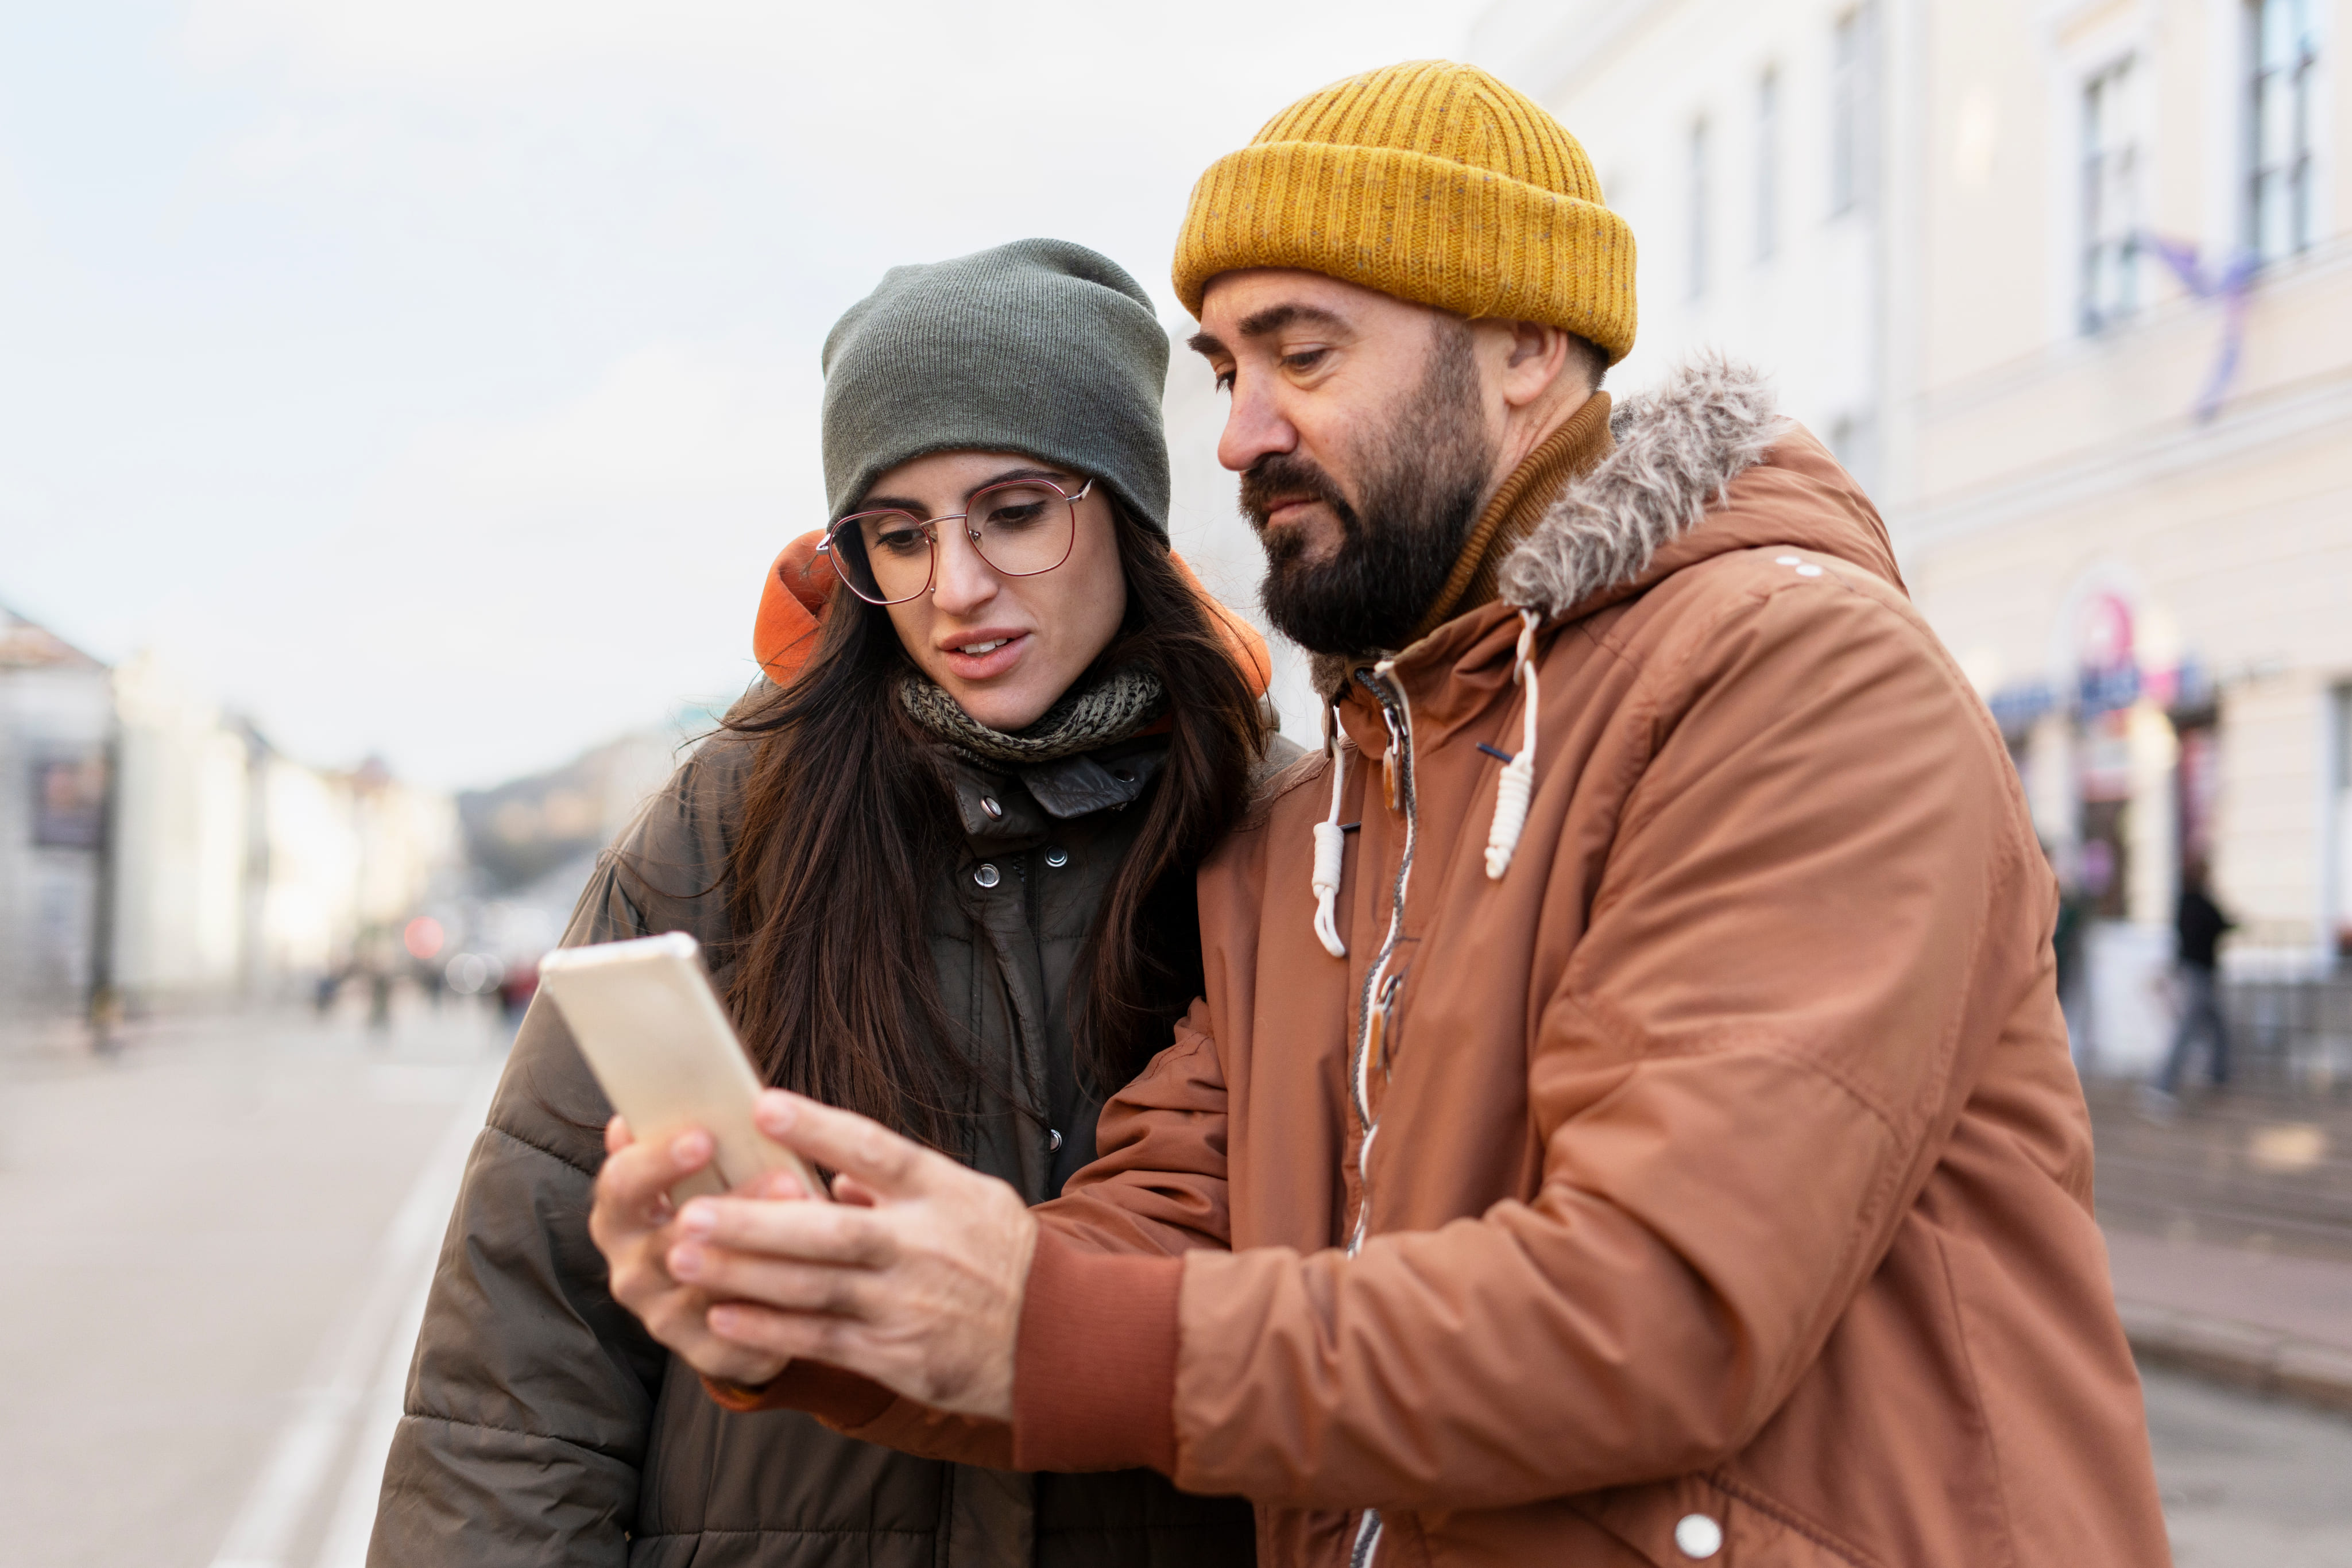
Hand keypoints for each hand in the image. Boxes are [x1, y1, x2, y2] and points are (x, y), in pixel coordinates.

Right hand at [587, 1115, 813, 1387]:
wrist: (727, 1293)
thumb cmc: (714, 1207)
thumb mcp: (694, 1171)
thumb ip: (673, 1142)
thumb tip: (629, 1113)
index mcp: (622, 1216)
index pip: (621, 1185)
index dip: (657, 1162)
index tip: (704, 1137)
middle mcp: (631, 1269)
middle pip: (667, 1241)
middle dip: (730, 1209)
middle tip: (786, 1178)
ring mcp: (664, 1316)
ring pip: (711, 1288)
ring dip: (764, 1254)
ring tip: (815, 1218)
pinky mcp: (705, 1354)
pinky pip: (741, 1335)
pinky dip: (779, 1305)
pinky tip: (818, 1275)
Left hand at [665, 1090, 1036, 1421]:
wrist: (1062, 1339)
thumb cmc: (1004, 1257)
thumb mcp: (972, 1198)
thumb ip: (901, 1182)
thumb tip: (835, 1172)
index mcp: (942, 1193)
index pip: (874, 1150)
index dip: (817, 1128)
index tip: (762, 1105)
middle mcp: (922, 1246)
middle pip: (829, 1230)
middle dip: (755, 1222)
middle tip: (690, 1210)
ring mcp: (907, 1304)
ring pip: (813, 1289)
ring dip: (744, 1276)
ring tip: (683, 1260)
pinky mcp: (898, 1356)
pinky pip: (822, 1341)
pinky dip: (770, 1329)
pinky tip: (722, 1316)